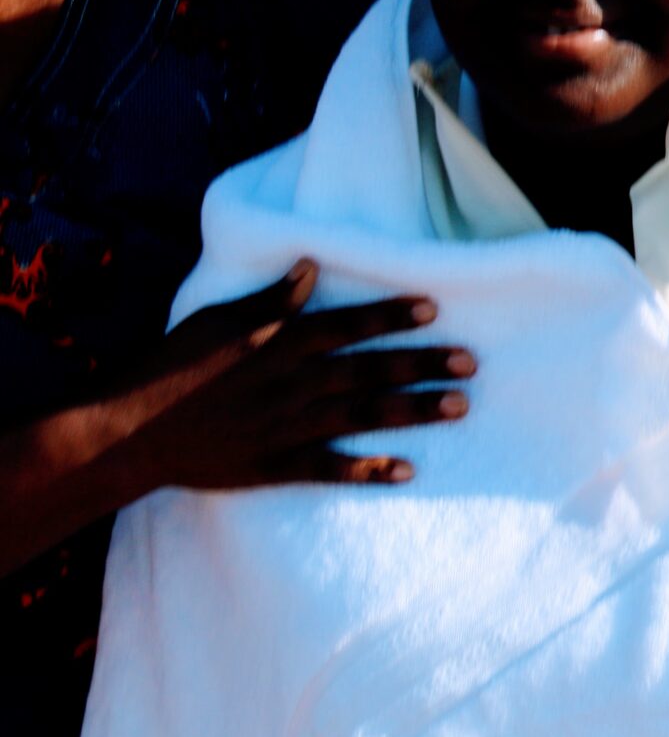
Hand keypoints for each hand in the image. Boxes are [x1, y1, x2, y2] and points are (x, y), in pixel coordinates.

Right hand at [109, 258, 473, 490]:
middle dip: (421, 364)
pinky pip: (331, 469)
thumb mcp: (216, 321)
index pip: (345, 327)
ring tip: (460, 405)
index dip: (390, 317)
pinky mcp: (277, 465)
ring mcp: (286, 427)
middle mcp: (290, 384)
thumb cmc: (171, 368)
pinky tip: (408, 470)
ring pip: (362, 416)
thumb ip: (269, 300)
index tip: (434, 309)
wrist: (129, 432)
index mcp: (276, 345)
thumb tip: (310, 266)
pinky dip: (369, 470)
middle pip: (367, 371)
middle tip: (471, 361)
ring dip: (414, 410)